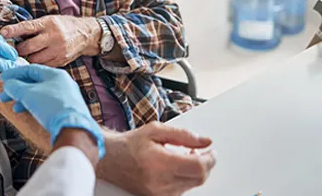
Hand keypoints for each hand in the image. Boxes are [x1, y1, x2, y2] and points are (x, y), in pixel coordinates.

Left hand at [0, 16, 100, 66]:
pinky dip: (37, 64)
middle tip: (16, 49)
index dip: (14, 30)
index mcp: (49, 23)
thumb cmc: (63, 26)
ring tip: (28, 54)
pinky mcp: (61, 61)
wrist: (85, 34)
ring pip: (34, 59)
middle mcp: (54, 37)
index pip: (27, 27)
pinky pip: (43, 66)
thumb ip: (33, 27)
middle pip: (29, 47)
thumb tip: (12, 34)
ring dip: (28, 58)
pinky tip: (38, 59)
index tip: (2, 33)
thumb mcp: (49, 20)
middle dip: (19, 49)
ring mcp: (58, 50)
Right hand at [0, 64, 104, 158]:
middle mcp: (63, 83)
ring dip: (24, 98)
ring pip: (40, 94)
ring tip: (14, 106)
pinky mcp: (66, 109)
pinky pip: (47, 103)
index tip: (3, 78)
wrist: (72, 128)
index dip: (15, 73)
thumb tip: (9, 85)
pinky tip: (27, 111)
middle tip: (5, 95)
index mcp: (55, 74)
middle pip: (35, 82)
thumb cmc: (53, 107)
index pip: (31, 69)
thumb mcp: (28, 94)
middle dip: (18, 89)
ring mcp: (66, 97)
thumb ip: (16, 87)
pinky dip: (34, 105)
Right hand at [100, 123, 215, 195]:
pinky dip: (186, 178)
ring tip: (186, 156)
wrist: (110, 159)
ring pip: (192, 185)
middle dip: (206, 164)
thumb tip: (205, 141)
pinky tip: (178, 167)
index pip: (198, 166)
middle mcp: (160, 181)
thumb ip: (184, 135)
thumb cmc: (130, 144)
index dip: (210, 158)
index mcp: (159, 163)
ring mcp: (158, 193)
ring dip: (196, 171)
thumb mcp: (157, 131)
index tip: (211, 151)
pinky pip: (182, 190)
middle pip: (199, 178)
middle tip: (202, 152)